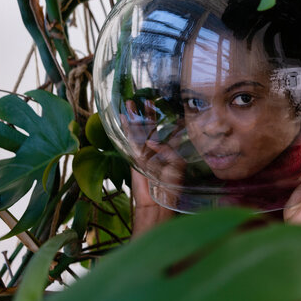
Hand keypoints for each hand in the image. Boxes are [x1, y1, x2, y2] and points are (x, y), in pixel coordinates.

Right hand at [120, 99, 184, 235]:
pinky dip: (126, 127)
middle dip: (148, 113)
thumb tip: (152, 142)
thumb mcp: (177, 166)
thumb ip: (168, 150)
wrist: (157, 201)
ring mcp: (143, 152)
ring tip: (132, 102)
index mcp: (168, 152)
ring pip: (138, 130)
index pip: (166, 132)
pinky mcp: (134, 156)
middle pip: (150, 127)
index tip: (164, 105)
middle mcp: (155, 150)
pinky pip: (129, 139)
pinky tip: (123, 116)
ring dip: (135, 116)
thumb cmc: (171, 186)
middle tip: (146, 99)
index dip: (165, 120)